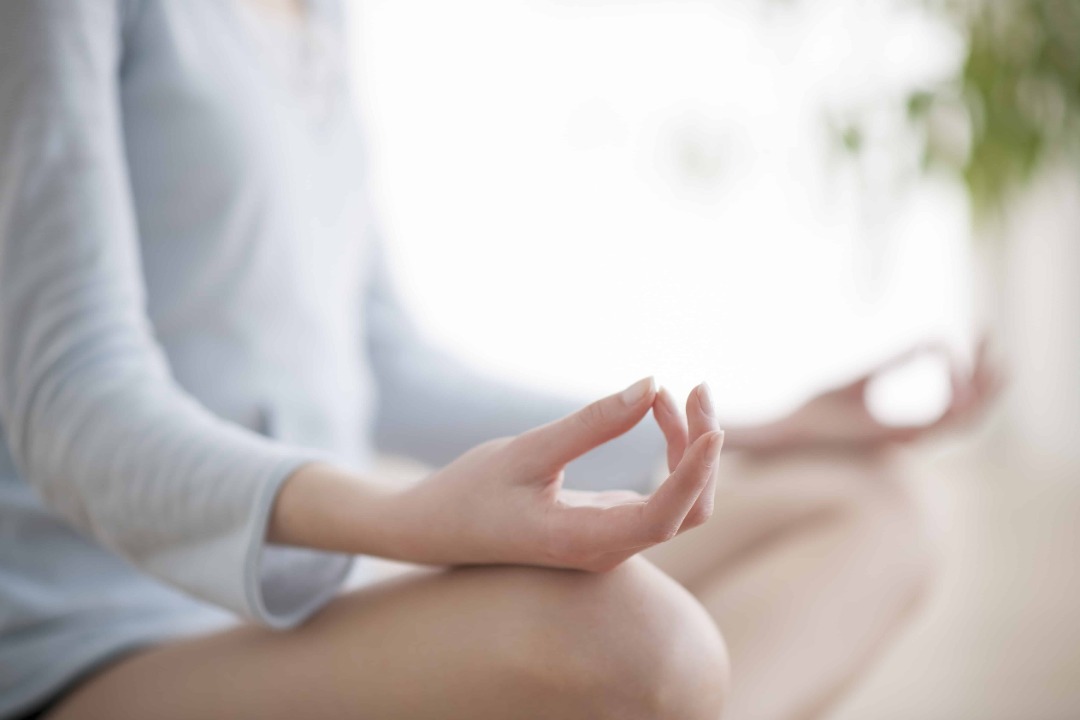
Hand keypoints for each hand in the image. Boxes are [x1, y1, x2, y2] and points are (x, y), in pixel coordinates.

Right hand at [386, 378, 724, 571]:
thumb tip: (650, 385)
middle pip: (689, 510)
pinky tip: (654, 411)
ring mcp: (612, 541)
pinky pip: (661, 495)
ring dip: (689, 449)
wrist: (435, 530)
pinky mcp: (608, 525)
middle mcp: (608, 549)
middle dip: (702, 450)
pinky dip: (670, 453)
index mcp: (584, 541)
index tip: (711, 426)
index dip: (695, 474)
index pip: (665, 517)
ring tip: (671, 394)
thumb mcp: (526, 452)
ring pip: (681, 504)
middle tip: (695, 388)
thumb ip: (590, 425)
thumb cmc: (470, 493)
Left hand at [738, 339, 1002, 451]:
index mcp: (906, 428)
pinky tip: (954, 364)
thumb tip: (928, 341)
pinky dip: (957, 394)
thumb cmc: (817, 409)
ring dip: (983, 387)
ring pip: (968, 421)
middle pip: (972, 414)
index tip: (966, 336)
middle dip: (988, 378)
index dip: (971, 373)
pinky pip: (945, 420)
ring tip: (989, 353)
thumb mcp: (863, 378)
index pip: (957, 406)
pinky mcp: (899, 438)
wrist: (791, 429)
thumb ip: (895, 362)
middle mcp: (914, 438)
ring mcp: (909, 441)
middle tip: (989, 338)